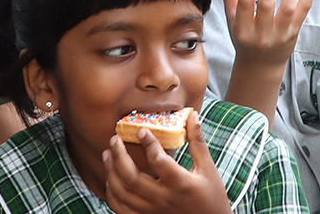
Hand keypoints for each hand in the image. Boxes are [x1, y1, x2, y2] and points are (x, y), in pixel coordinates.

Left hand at [102, 111, 231, 213]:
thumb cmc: (212, 197)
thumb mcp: (208, 168)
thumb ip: (197, 142)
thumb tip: (192, 115)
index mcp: (181, 184)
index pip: (159, 161)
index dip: (148, 143)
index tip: (142, 130)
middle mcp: (164, 199)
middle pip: (132, 178)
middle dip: (119, 156)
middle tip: (114, 139)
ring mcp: (152, 211)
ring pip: (122, 194)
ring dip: (110, 173)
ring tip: (107, 154)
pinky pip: (120, 209)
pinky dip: (112, 194)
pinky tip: (111, 178)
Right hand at [223, 0, 315, 68]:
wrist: (261, 65)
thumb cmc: (244, 37)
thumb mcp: (231, 20)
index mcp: (243, 31)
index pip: (245, 4)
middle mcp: (263, 35)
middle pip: (266, 4)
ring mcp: (281, 34)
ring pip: (288, 7)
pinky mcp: (295, 31)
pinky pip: (304, 10)